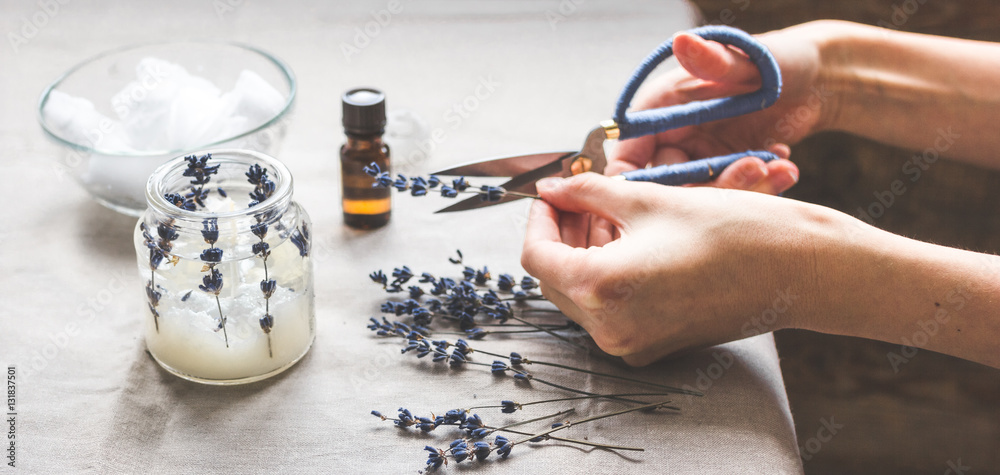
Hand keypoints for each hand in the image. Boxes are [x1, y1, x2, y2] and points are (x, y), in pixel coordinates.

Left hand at [521, 173, 846, 365]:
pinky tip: (628, 244)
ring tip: (606, 216)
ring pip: (581, 297)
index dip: (539, 218)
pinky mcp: (654, 348)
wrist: (800, 271)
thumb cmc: (732, 230)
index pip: (536, 255)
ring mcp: (632, 345)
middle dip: (560, 236)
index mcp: (600, 288)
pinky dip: (608, 278)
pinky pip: (611, 312)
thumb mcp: (649, 197)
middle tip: (577, 201)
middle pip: (555, 279)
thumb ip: (589, 192)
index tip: (552, 194)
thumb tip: (555, 188)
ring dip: (583, 255)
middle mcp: (610, 329)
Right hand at [609, 22, 838, 192]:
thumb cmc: (779, 58)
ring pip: (704, 196)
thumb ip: (714, 59)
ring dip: (743, 190)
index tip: (664, 202)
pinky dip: (761, 189)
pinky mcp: (727, 171)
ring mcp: (701, 156)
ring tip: (780, 167)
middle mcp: (674, 135)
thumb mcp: (749, 60)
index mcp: (662, 108)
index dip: (635, 185)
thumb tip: (682, 41)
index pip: (628, 156)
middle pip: (669, 186)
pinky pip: (733, 196)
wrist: (819, 80)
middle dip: (710, 187)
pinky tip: (785, 165)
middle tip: (754, 169)